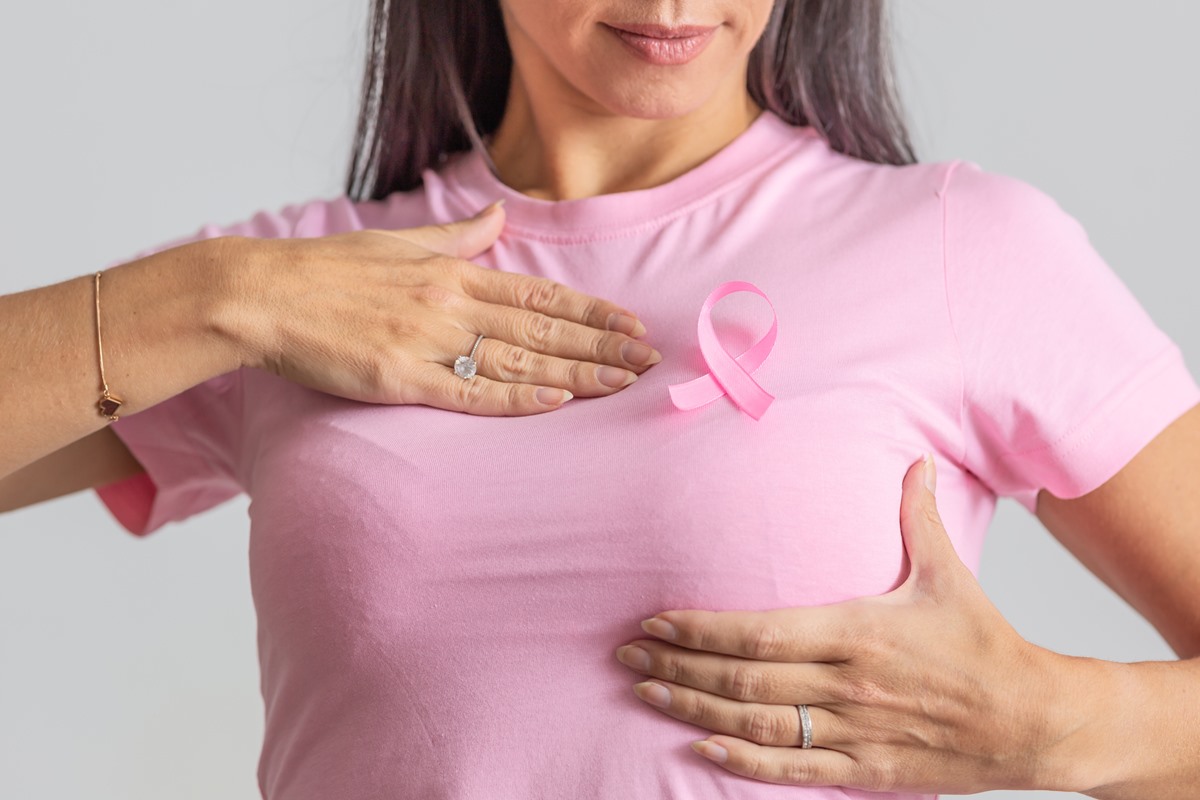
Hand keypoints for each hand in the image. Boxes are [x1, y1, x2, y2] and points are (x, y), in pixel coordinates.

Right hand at [220, 201, 661, 414]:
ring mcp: (427, 341)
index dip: (590, 310)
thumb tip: (499, 216)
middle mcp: (450, 303)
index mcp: (453, 273)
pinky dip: (515, 397)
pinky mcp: (400, 378)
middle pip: (541, 328)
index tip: (630, 323)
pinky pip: (469, 391)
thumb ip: (457, 235)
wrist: (262, 294)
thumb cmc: (327, 270)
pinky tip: (555, 402)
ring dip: (574, 372)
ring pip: (517, 360)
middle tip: (648, 360)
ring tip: (621, 383)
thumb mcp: (400, 241)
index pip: (539, 294)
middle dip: (600, 345)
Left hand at [614, 454, 1066, 792]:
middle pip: (744, 678)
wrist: (1036, 719)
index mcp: (860, 630)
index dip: (701, 628)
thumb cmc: (985, 644)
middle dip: (677, 667)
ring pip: (757, 725)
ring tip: (646, 694)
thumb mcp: (948, 574)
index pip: (761, 631)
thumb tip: (916, 460)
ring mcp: (855, 729)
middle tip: (626, 655)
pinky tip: (702, 748)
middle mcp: (849, 682)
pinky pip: (793, 771)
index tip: (656, 621)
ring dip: (694, 710)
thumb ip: (920, 516)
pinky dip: (742, 763)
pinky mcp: (867, 768)